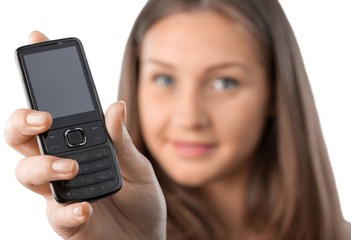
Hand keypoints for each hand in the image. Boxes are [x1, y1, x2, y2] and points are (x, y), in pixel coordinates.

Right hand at [5, 31, 165, 239]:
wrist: (145, 239)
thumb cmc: (141, 201)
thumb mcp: (138, 166)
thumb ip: (122, 141)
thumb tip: (114, 106)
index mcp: (80, 145)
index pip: (55, 110)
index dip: (43, 78)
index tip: (37, 40)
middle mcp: (62, 164)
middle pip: (23, 137)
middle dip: (22, 121)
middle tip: (42, 117)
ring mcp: (60, 193)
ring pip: (26, 173)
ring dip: (44, 165)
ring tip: (70, 165)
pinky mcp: (66, 221)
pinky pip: (56, 215)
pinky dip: (67, 210)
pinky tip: (85, 207)